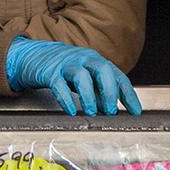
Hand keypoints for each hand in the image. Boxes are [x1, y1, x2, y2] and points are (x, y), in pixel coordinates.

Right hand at [4, 37, 141, 116]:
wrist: (33, 55)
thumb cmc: (63, 69)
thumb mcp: (84, 78)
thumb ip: (98, 91)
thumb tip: (112, 110)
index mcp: (96, 60)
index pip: (117, 75)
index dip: (128, 94)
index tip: (136, 112)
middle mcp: (84, 59)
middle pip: (103, 69)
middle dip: (110, 91)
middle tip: (112, 112)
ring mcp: (66, 64)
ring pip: (81, 75)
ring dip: (89, 96)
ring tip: (92, 113)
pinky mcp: (49, 72)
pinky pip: (59, 84)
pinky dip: (66, 99)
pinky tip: (71, 111)